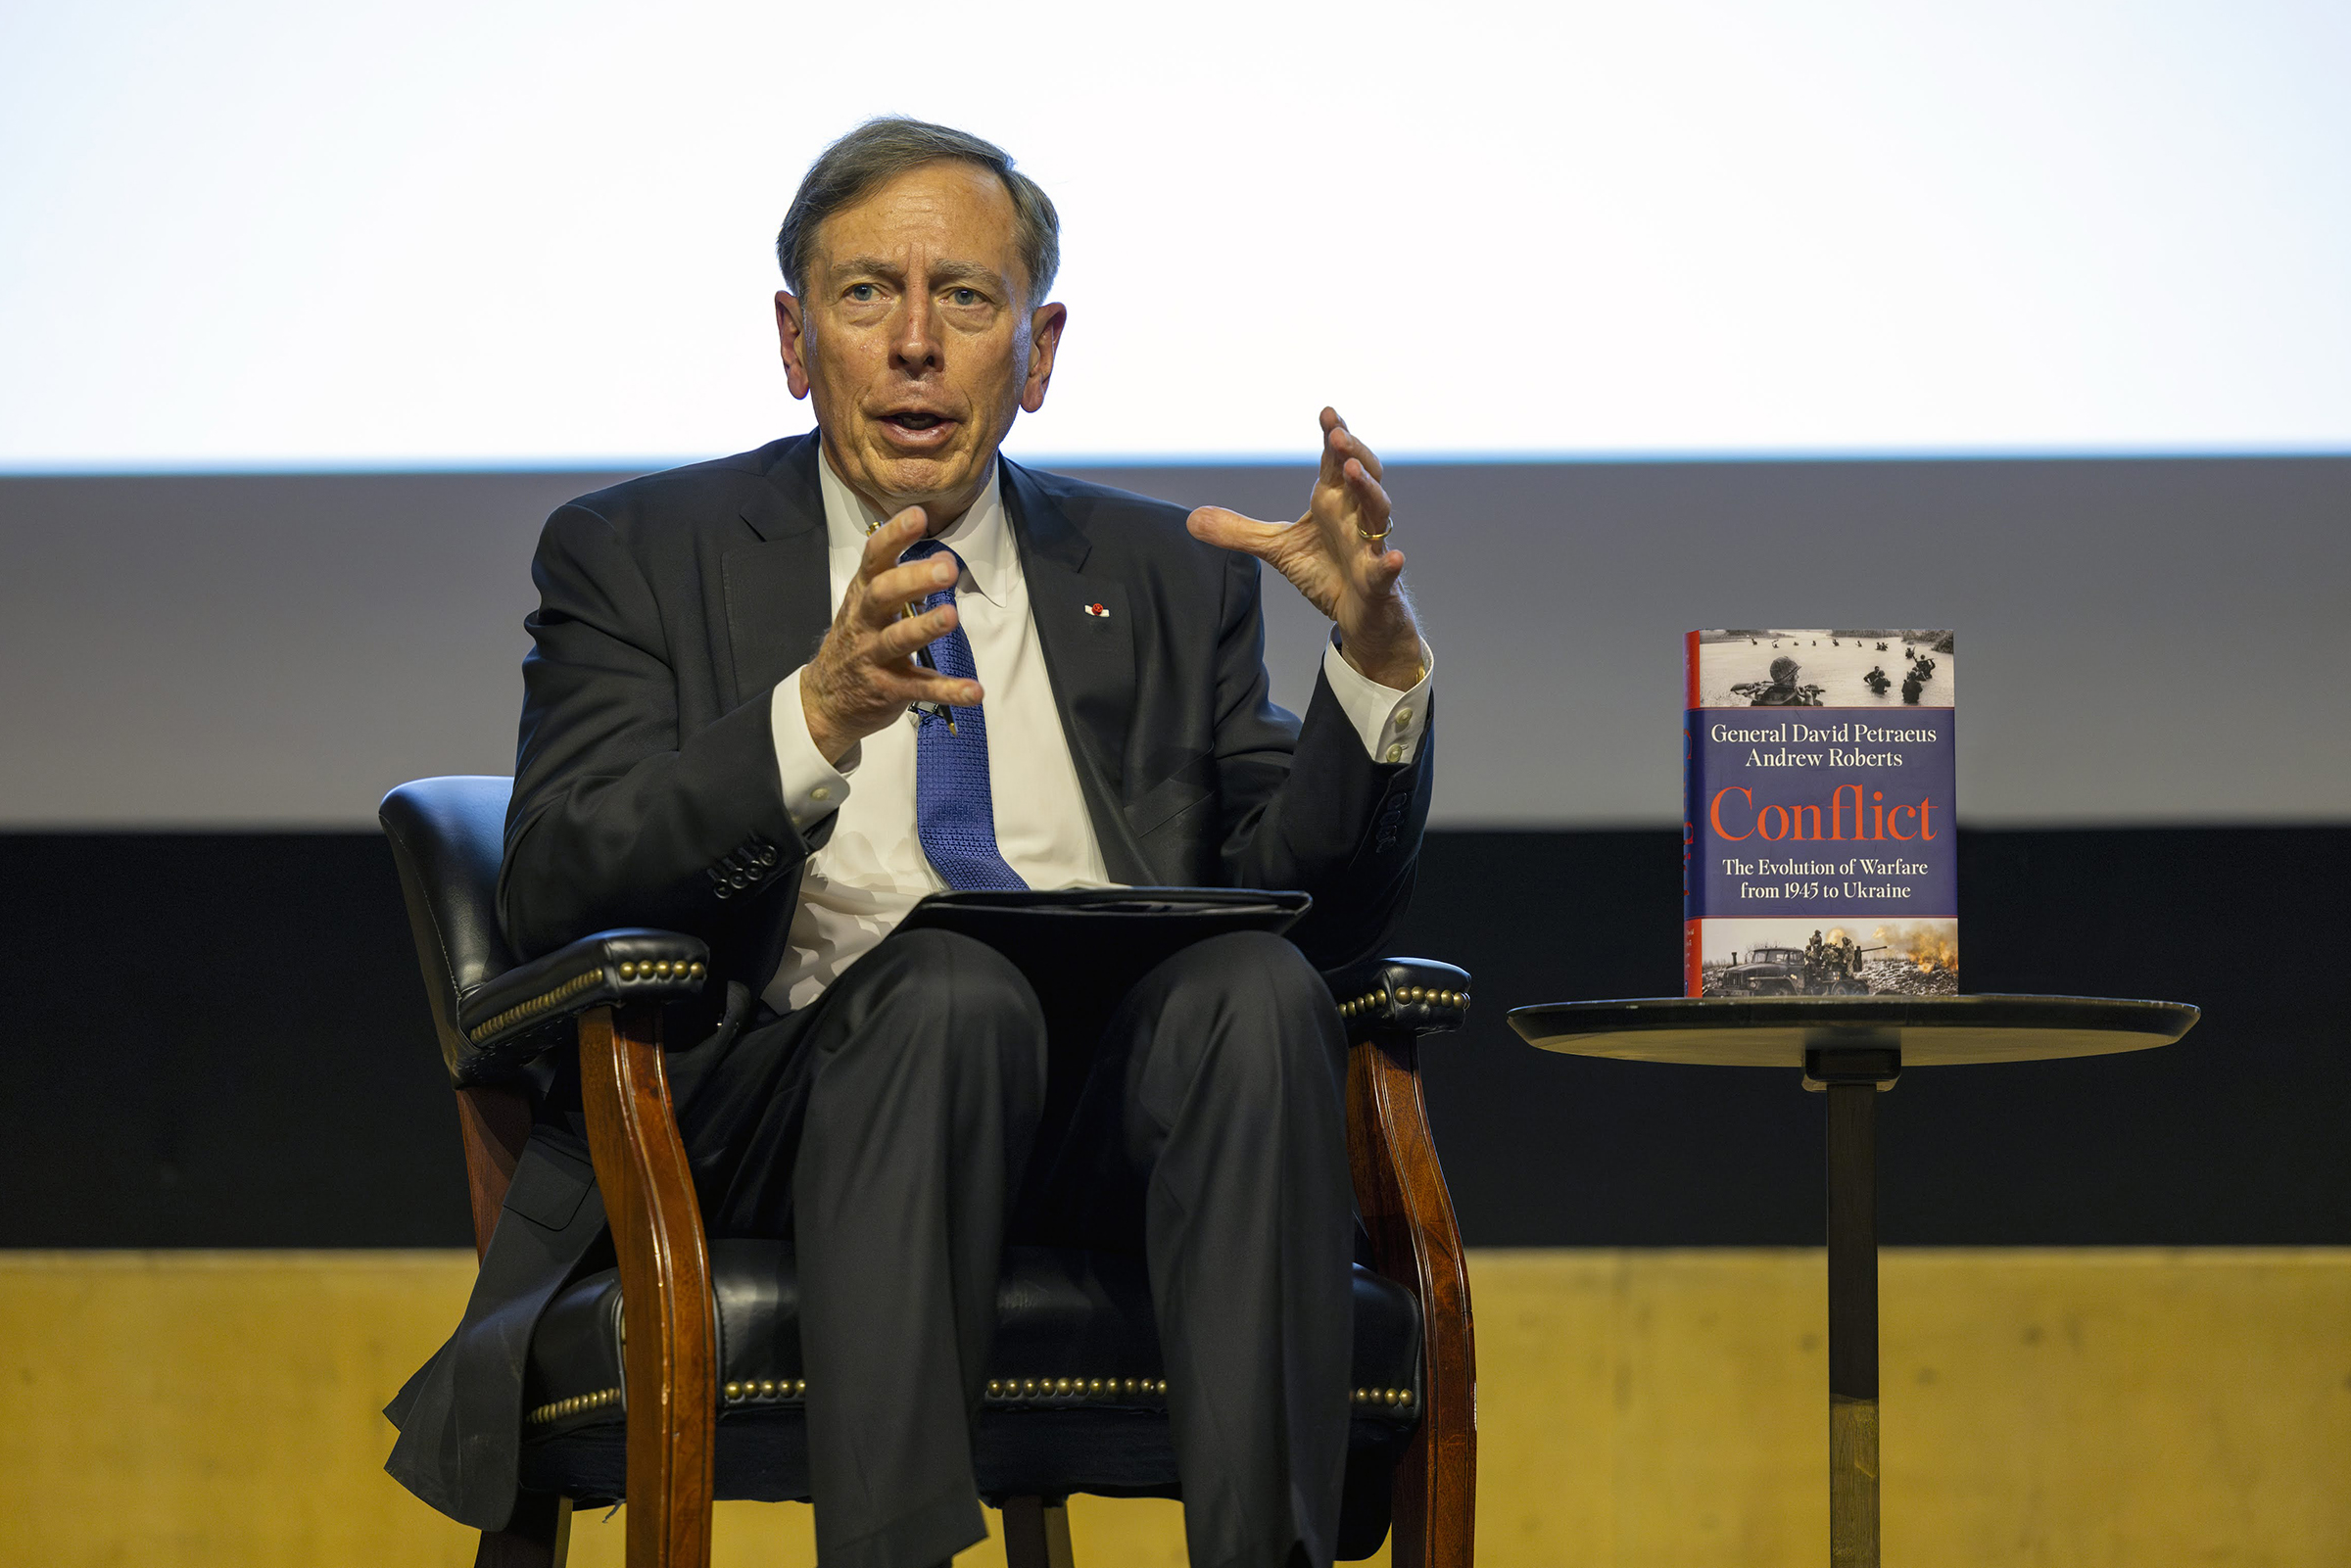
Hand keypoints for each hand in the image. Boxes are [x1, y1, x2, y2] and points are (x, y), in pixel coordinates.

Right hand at [800, 507, 980, 764]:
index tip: (918, 515)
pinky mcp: (887, 689)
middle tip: (947, 568)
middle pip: (883, 595)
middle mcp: (863, 621)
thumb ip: (906, 580)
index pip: (874, 558)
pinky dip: (948, 690)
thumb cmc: (857, 641)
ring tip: (951, 616)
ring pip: (897, 640)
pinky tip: (974, 692)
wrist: (826, 700)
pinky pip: (919, 689)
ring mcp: (873, 656)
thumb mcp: (870, 605)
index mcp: (862, 594)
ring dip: (924, 627)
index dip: (894, 536)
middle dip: (913, 579)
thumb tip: (945, 558)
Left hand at [1186, 407, 1421, 688]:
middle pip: (1362, 475)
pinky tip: (1392, 555)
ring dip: (1367, 489)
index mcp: (1333, 502)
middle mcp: (1356, 516)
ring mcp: (1370, 546)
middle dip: (1352, 452)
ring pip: (1377, 511)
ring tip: (1352, 470)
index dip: (1334, 436)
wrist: (1356, 614)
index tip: (1326, 412)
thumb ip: (1239, 532)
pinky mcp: (1378, 581)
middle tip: (1336, 434)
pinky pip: (1384, 570)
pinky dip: (1389, 562)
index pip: (1335, 461)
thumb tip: (1191, 519)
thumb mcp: (1277, 549)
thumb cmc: (1326, 571)